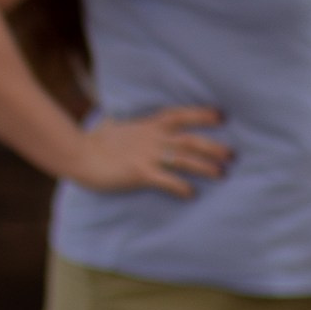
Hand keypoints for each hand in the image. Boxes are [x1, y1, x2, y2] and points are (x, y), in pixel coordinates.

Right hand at [66, 106, 229, 198]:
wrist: (78, 153)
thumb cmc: (94, 140)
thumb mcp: (117, 123)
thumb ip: (132, 122)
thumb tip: (131, 119)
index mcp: (149, 124)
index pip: (182, 115)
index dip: (203, 115)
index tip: (222, 117)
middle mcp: (153, 137)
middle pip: (191, 139)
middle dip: (214, 146)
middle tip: (232, 154)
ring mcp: (147, 155)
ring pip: (185, 159)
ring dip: (205, 167)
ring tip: (221, 174)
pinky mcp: (140, 173)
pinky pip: (167, 180)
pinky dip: (181, 187)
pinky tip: (192, 194)